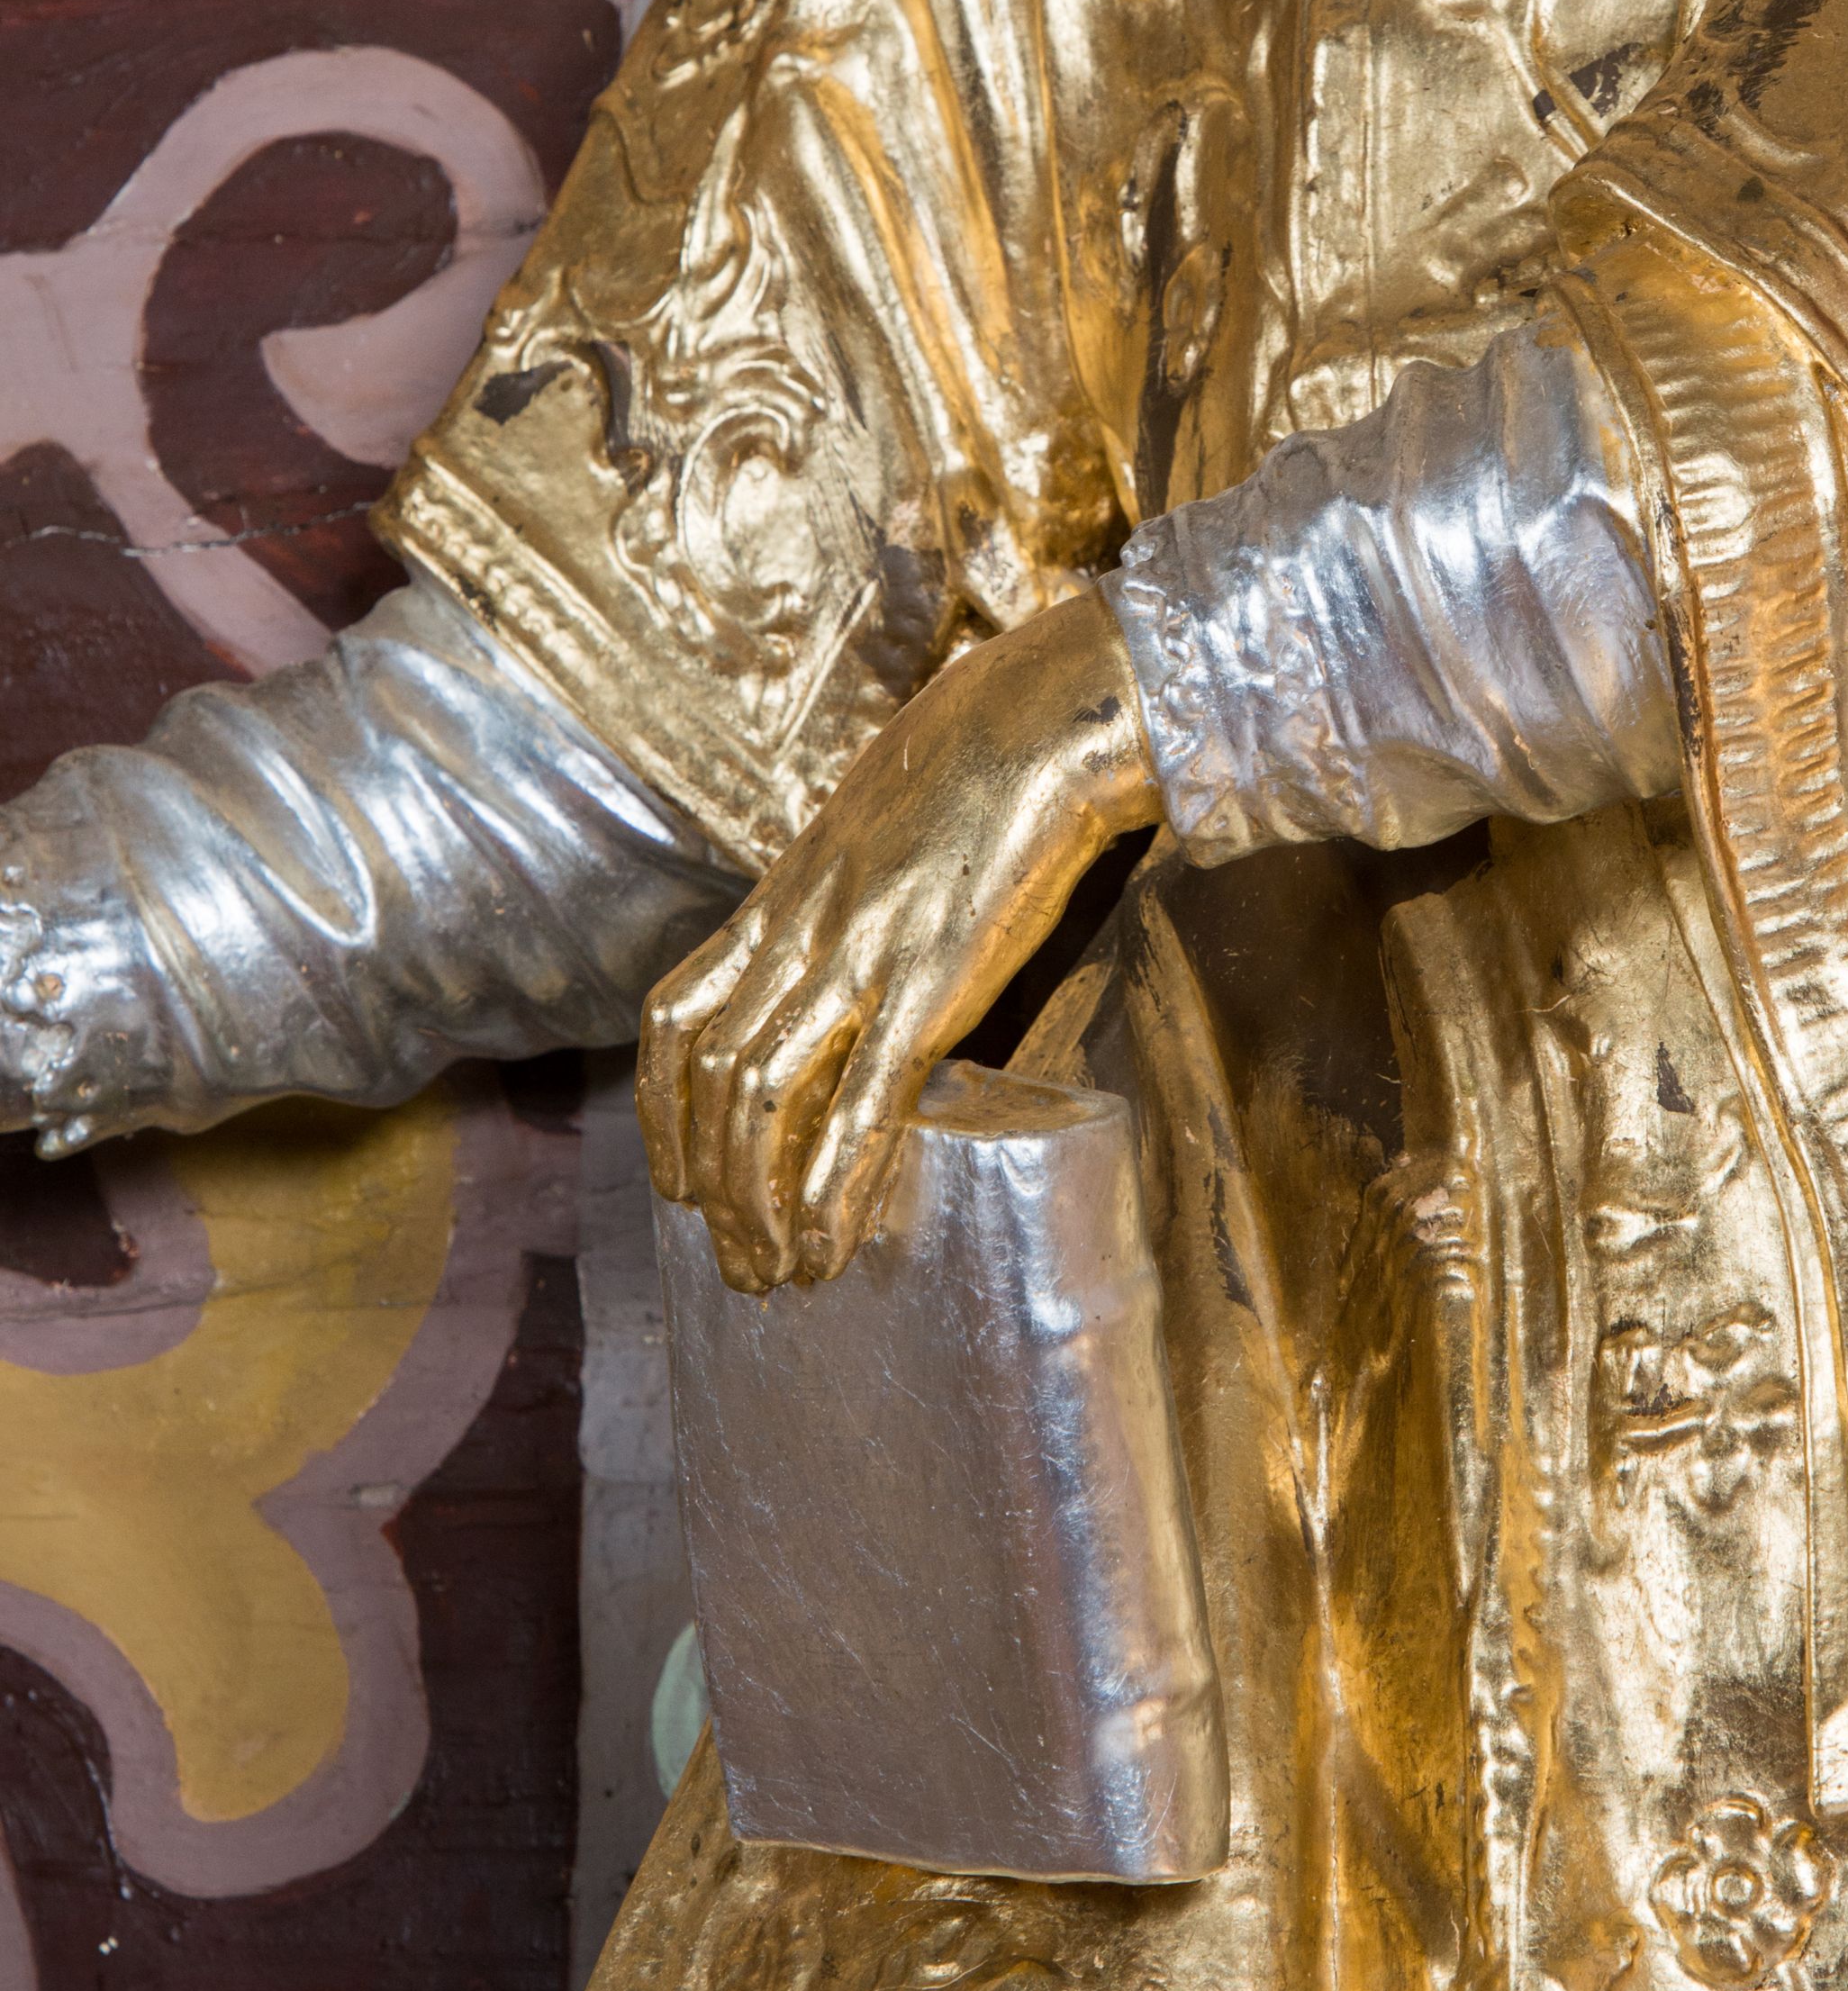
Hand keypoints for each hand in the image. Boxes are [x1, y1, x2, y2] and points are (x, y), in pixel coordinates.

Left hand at [637, 590, 1157, 1292]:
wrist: (1043, 718)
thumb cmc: (979, 756)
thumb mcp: (875, 819)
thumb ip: (848, 885)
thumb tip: (854, 929)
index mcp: (784, 896)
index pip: (676, 1016)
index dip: (661, 1111)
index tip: (678, 1176)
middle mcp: (801, 933)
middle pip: (712, 1080)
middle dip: (708, 1187)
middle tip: (733, 1262)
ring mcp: (861, 957)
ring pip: (762, 1102)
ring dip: (755, 1204)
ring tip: (774, 1272)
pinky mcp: (933, 982)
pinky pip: (861, 1104)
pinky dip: (832, 1187)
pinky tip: (827, 1247)